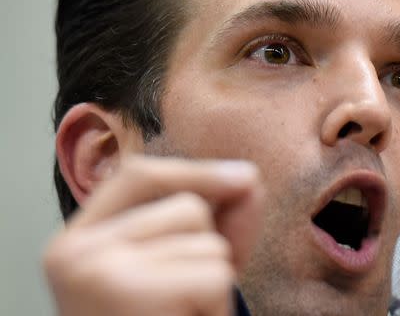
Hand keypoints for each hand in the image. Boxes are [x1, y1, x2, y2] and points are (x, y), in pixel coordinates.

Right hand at [43, 156, 262, 315]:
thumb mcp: (178, 267)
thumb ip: (214, 221)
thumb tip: (249, 178)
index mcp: (77, 240)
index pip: (138, 175)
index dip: (196, 171)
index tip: (245, 177)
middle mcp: (76, 251)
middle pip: (188, 207)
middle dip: (208, 250)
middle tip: (180, 302)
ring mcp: (100, 272)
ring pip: (209, 243)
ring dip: (213, 285)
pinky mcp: (133, 294)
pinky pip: (216, 275)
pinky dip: (216, 307)